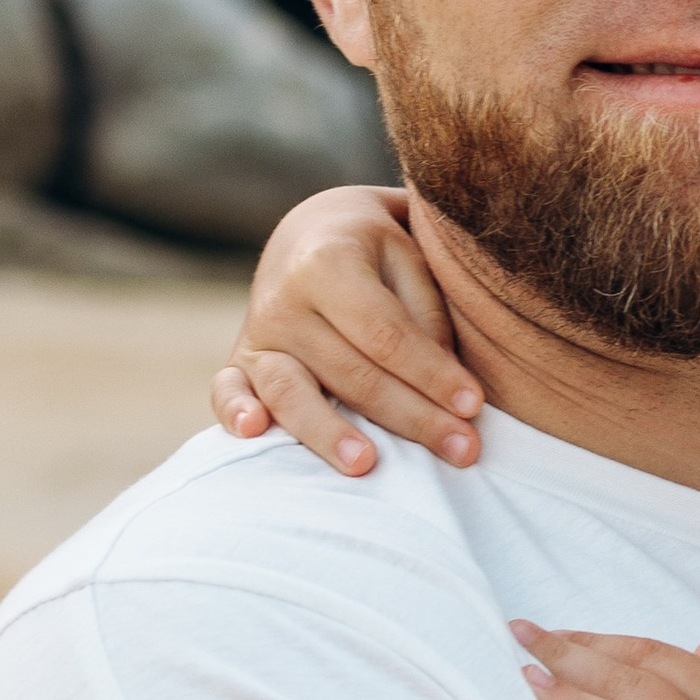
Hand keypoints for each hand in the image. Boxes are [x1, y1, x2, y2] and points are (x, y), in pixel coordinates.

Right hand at [210, 183, 484, 473]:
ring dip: (329, 433)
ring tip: (367, 466)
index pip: (386, 334)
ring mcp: (256, 333)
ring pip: (292, 392)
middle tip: (463, 451)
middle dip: (411, 417)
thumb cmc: (380, 255)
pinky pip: (225, 392)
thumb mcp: (411, 262)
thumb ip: (424, 319)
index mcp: (328, 262)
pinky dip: (234, 412)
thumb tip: (444, 392)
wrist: (316, 233)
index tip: (474, 405)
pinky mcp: (239, 363)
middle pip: (350, 373)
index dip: (431, 373)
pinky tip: (254, 432)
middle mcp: (283, 299)